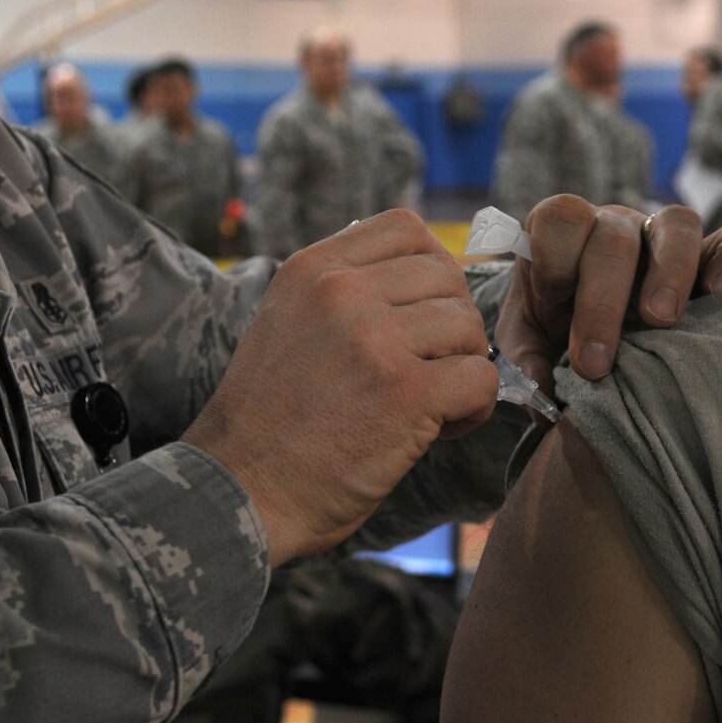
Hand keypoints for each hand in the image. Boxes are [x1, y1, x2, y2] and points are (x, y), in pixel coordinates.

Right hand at [184, 210, 498, 566]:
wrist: (239, 494)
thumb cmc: (268, 423)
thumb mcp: (287, 325)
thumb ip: (344, 292)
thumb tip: (423, 275)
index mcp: (311, 270)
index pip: (407, 228)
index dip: (431, 270)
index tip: (420, 316)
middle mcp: (341, 292)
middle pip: (446, 278)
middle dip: (449, 328)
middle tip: (425, 373)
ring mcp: (376, 339)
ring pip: (469, 328)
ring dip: (462, 369)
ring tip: (429, 406)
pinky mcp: (407, 392)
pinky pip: (482, 378)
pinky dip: (473, 409)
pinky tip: (439, 432)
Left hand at [495, 196, 721, 390]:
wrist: (598, 341)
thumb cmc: (558, 334)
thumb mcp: (529, 346)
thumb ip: (525, 362)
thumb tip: (539, 386)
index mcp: (565, 237)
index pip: (560, 218)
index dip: (555, 258)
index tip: (551, 308)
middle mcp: (616, 226)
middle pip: (614, 236)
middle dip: (603, 300)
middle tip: (597, 363)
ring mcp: (666, 237)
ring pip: (678, 224)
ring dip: (669, 272)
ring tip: (661, 322)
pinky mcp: (713, 257)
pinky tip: (720, 295)